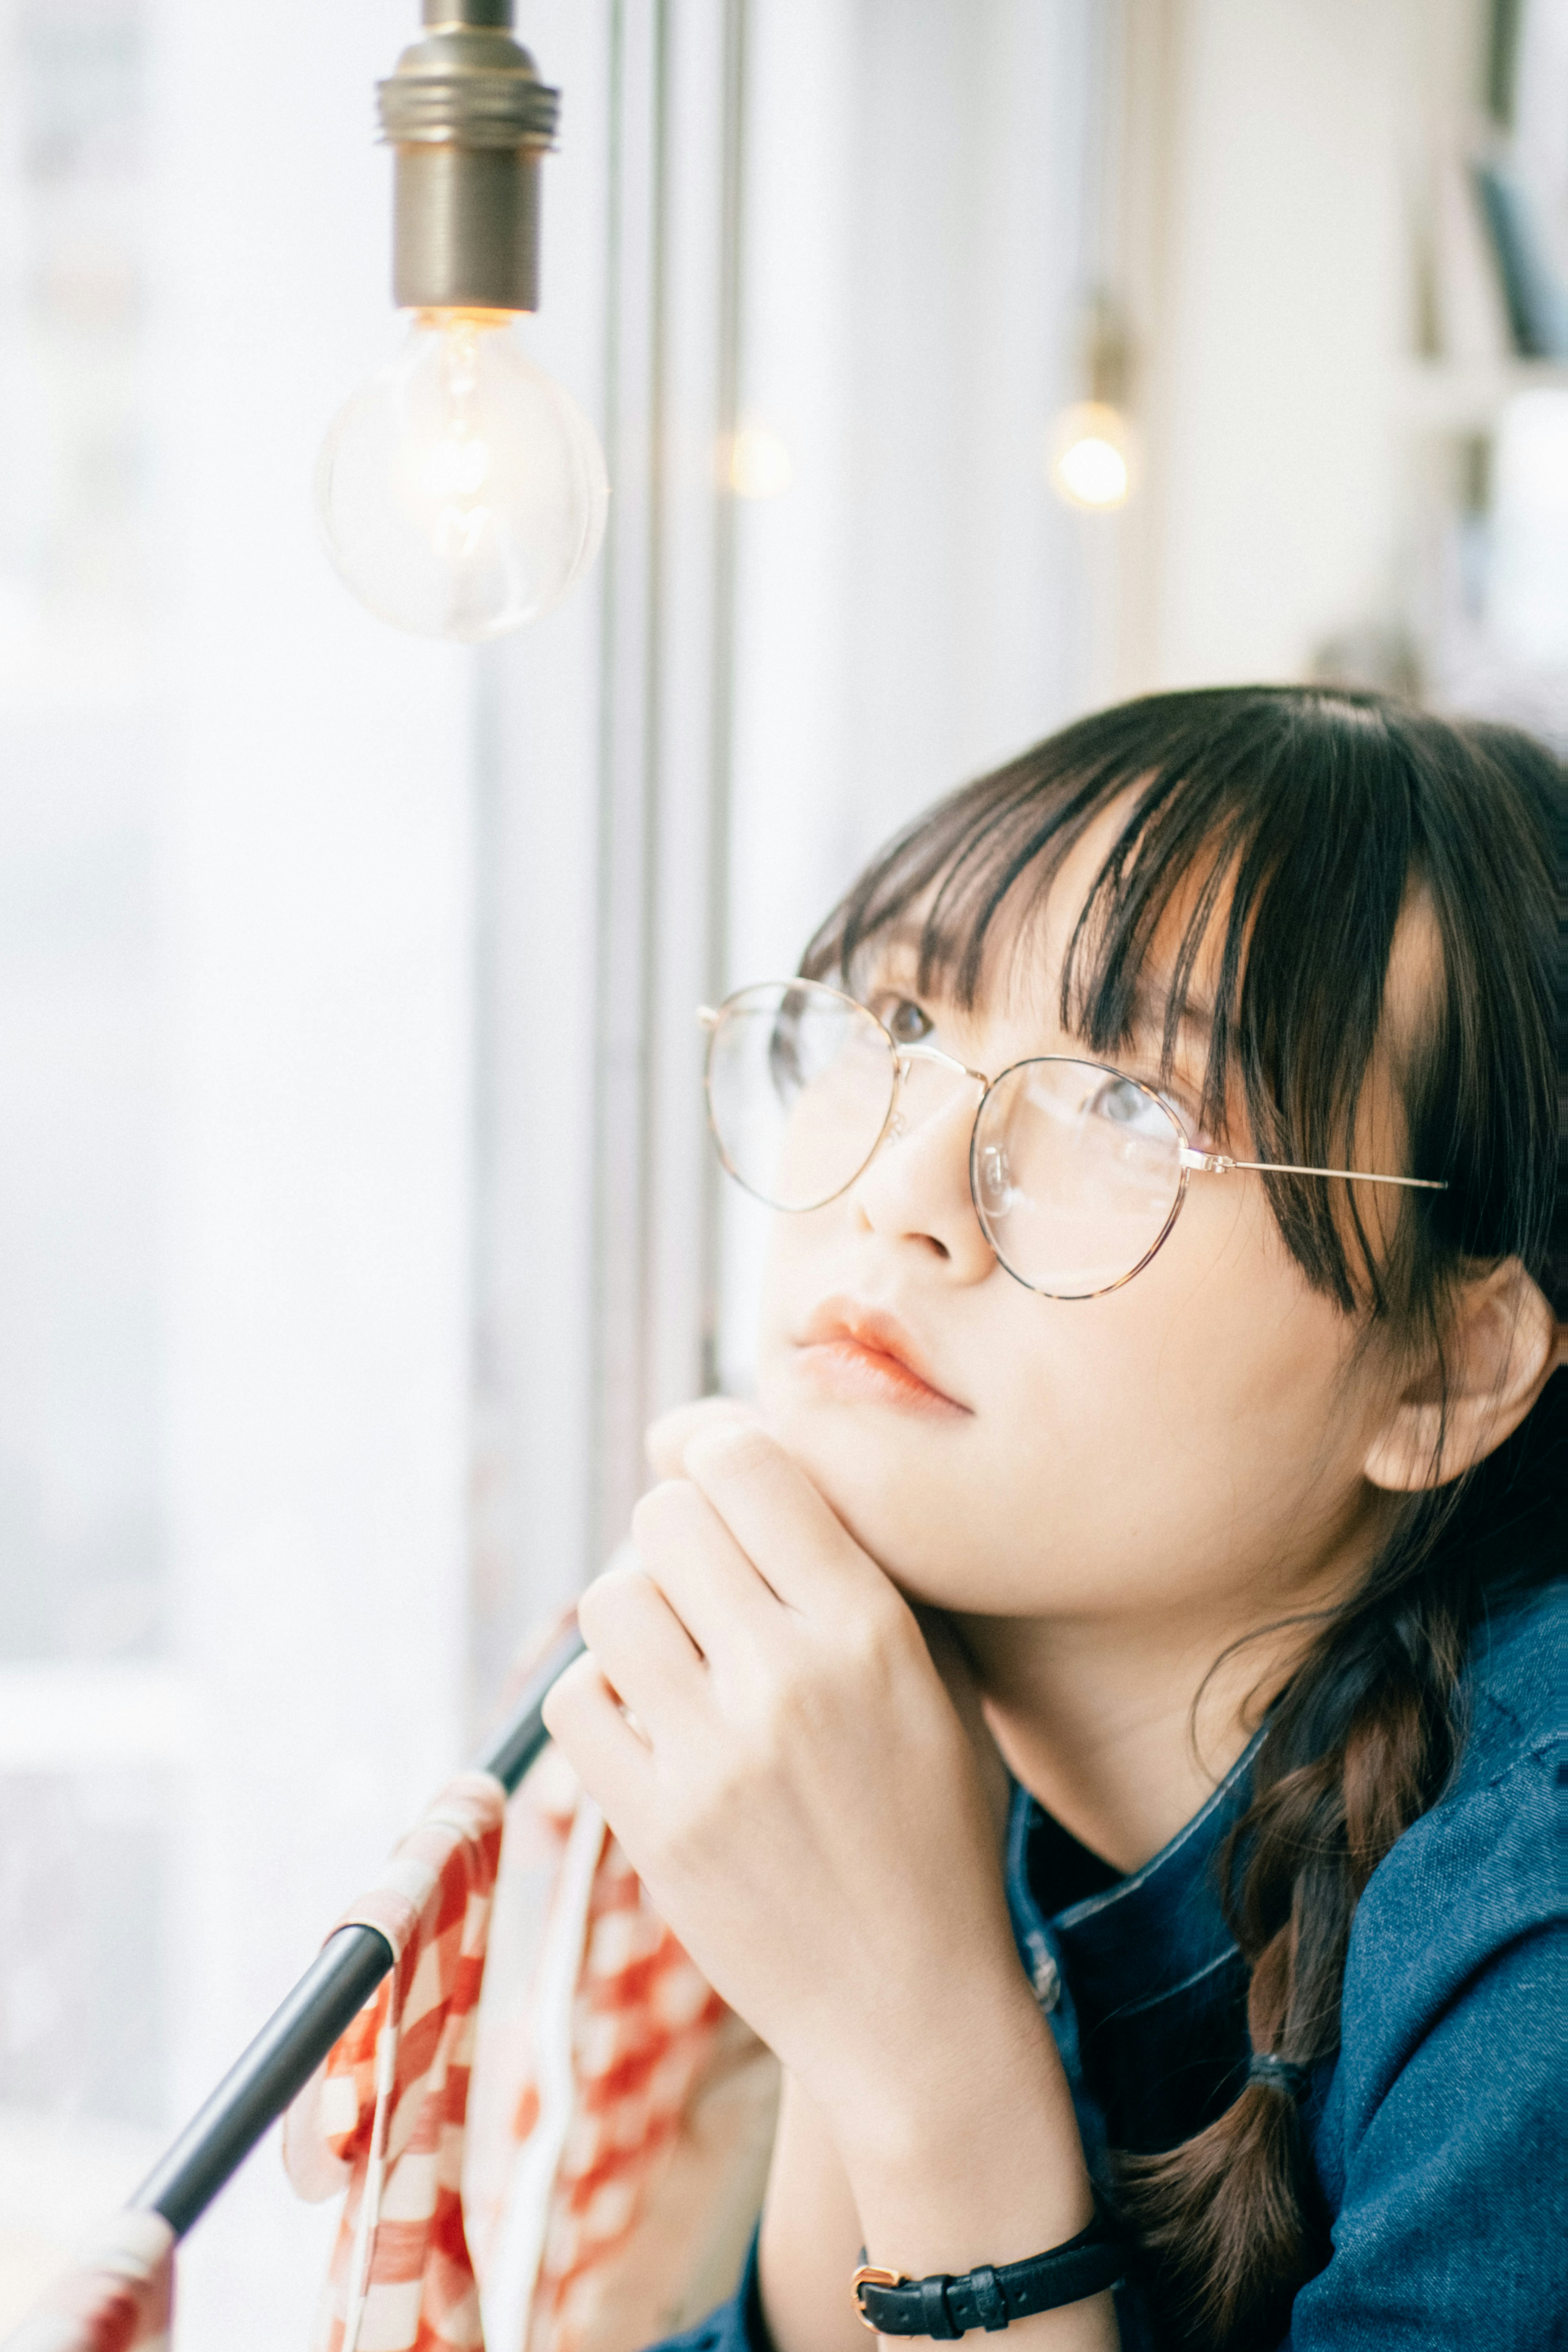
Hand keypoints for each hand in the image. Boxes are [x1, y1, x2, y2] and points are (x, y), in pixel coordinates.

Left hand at [541, 1418, 1044, 2145]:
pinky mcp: (654, 1826)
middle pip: (666, 1516)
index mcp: (873, 1630)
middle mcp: (790, 1680)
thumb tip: (725, 1444)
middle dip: (679, 1539)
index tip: (732, 1500)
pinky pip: (577, 1698)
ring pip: (611, 1599)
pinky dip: (605, 1701)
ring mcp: (715, 1757)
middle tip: (709, 1592)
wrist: (910, 2009)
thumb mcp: (938, 1680)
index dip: (723, 1462)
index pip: (748, 1461)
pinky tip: (655, 1729)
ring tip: (681, 1664)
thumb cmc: (932, 1825)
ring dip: (638, 1617)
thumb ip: (857, 1563)